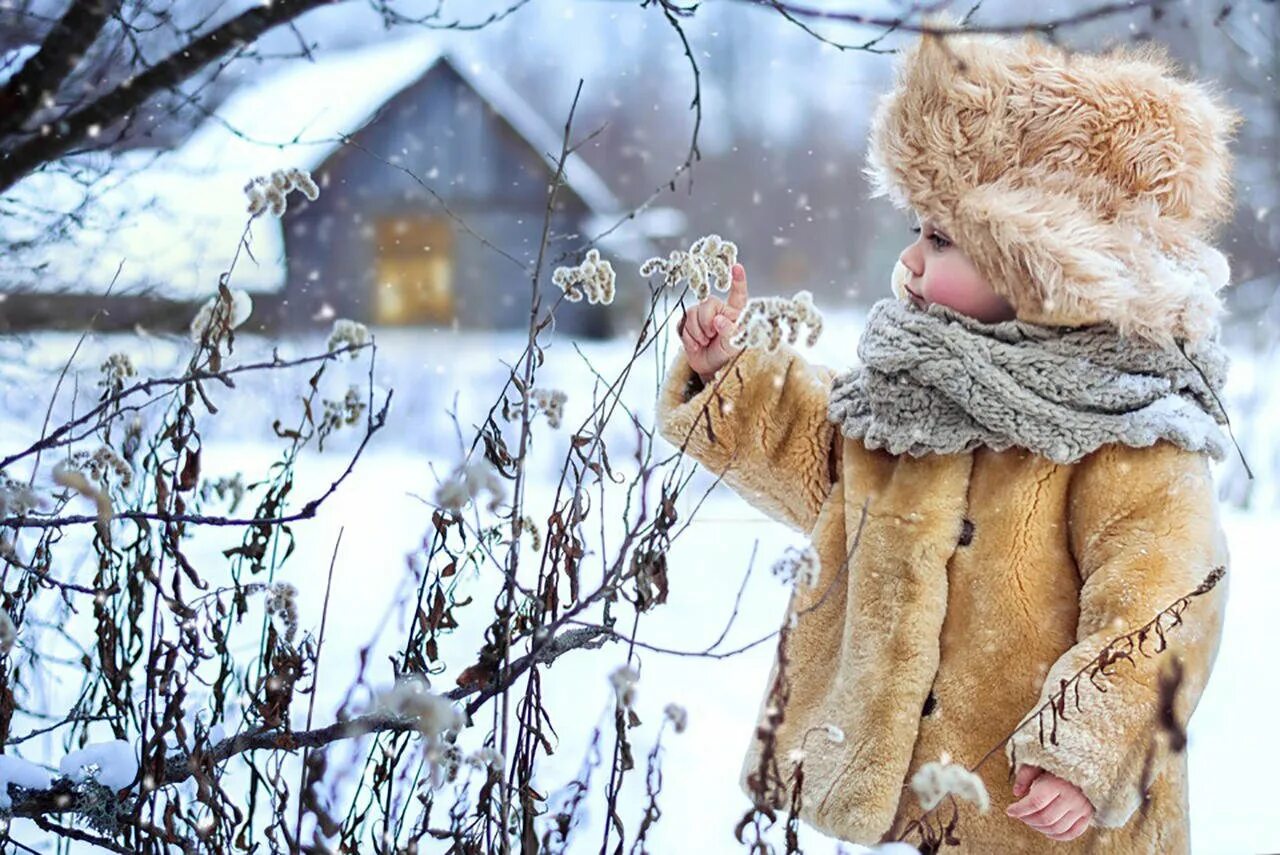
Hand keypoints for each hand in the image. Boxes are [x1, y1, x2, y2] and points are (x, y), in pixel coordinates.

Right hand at [678, 262, 748, 383]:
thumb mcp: (734, 346)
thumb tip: (718, 320)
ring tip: (705, 343)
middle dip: (706, 321)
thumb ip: (729, 332)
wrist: (711, 368)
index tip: (737, 267)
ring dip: (697, 332)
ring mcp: (703, 316)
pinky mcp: (689, 323)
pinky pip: (683, 323)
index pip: (738, 294)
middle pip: (707, 303)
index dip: (738, 280)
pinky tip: (697, 346)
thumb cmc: (728, 355)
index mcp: (735, 312)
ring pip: (692, 313)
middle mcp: (719, 310)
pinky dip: (689, 338)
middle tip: (711, 336)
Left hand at [1006, 763, 1093, 840]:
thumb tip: (1016, 792)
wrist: (1086, 761)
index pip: (1035, 803)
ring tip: (1030, 820)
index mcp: (1058, 782)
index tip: (1010, 810)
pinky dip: (1058, 836)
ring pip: (1057, 828)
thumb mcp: (1038, 761)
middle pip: (1045, 818)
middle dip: (1027, 819)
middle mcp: (1072, 797)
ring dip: (1040, 828)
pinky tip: (1047, 831)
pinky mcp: (1088, 814)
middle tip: (1019, 815)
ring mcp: (1082, 807)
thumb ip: (1025, 775)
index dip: (1020, 809)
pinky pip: (1073, 833)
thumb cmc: (1058, 761)